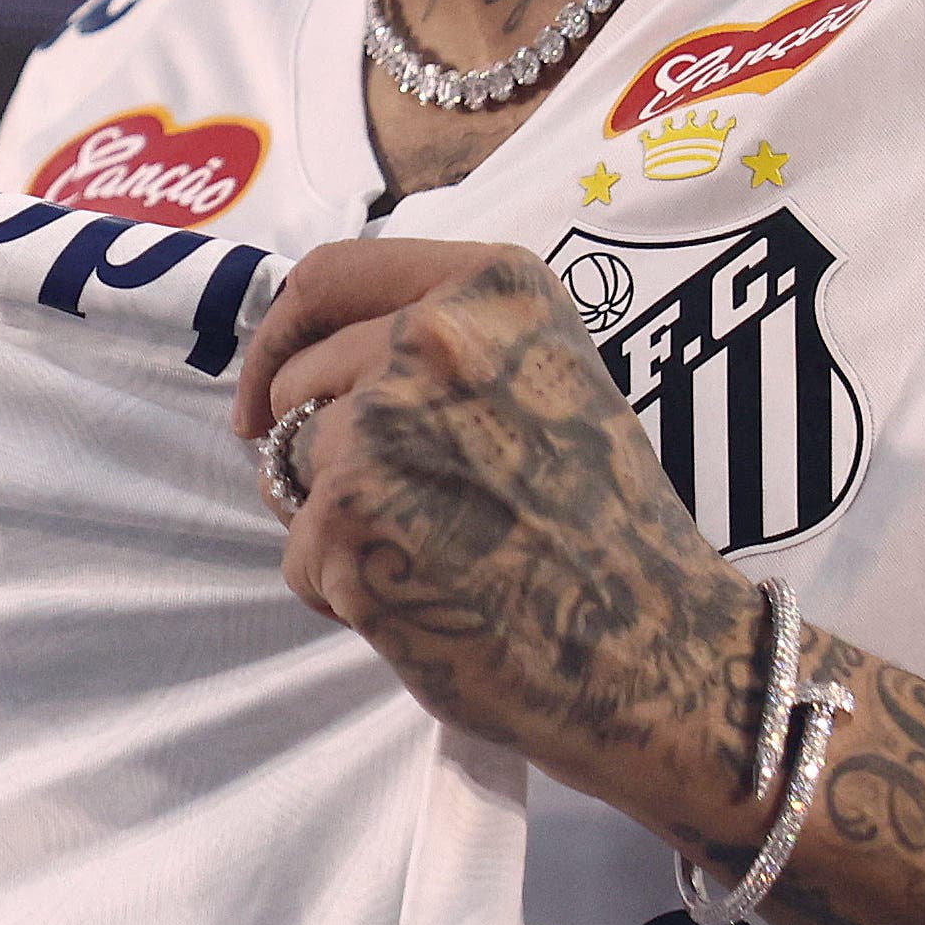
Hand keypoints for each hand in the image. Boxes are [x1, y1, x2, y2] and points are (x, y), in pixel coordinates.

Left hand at [235, 237, 764, 829]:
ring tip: (436, 561)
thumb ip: (444, 349)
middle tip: (398, 515)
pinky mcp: (350, 515)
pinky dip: (344, 593)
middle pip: (299, 383)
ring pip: (293, 472)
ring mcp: (386, 423)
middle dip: (317, 453)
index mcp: (490, 290)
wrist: (654, 647)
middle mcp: (434, 336)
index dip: (283, 336)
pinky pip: (301, 556)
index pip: (328, 277)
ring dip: (337, 528)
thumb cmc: (600, 526)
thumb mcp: (544, 379)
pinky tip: (428, 605)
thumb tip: (312, 362)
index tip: (269, 392)